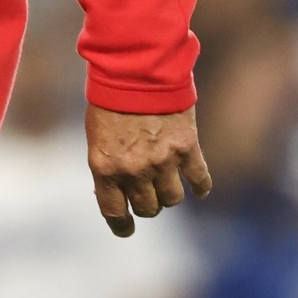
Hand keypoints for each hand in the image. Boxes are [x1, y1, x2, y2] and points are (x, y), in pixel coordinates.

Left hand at [85, 103, 211, 236]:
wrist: (135, 68)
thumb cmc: (109, 97)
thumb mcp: (97, 134)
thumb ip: (109, 163)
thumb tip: (121, 189)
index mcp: (105, 167)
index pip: (114, 213)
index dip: (122, 226)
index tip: (127, 229)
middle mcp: (134, 170)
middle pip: (148, 208)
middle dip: (147, 204)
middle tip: (148, 193)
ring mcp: (162, 161)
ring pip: (172, 199)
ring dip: (170, 194)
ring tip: (168, 183)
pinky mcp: (187, 148)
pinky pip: (200, 180)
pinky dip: (200, 187)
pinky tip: (199, 187)